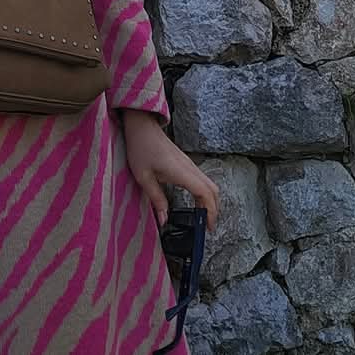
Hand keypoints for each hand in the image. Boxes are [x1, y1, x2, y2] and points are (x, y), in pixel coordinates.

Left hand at [122, 110, 219, 232]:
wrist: (141, 126)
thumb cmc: (141, 148)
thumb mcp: (144, 177)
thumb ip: (156, 199)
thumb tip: (164, 221)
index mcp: (181, 171)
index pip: (205, 193)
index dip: (210, 211)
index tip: (208, 227)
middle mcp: (189, 167)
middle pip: (212, 190)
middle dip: (213, 209)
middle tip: (206, 226)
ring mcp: (189, 164)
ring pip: (209, 184)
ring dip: (210, 201)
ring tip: (201, 218)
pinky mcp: (185, 162)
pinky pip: (202, 179)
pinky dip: (204, 193)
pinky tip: (196, 202)